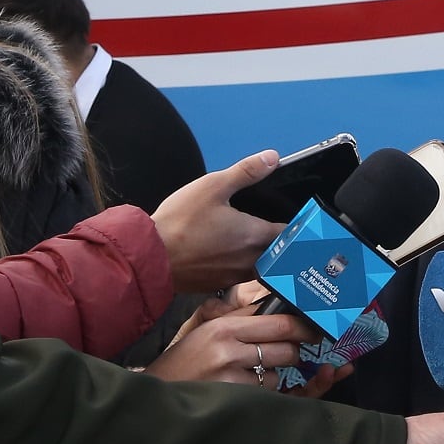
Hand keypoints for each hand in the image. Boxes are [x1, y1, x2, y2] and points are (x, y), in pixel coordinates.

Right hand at [147, 300, 322, 385]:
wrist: (153, 394)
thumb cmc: (184, 361)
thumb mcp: (208, 331)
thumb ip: (242, 319)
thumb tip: (280, 309)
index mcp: (224, 327)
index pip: (280, 323)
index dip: (304, 327)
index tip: (313, 330)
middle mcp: (228, 350)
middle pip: (286, 349)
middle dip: (292, 352)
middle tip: (283, 354)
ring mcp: (230, 378)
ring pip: (276, 374)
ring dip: (270, 376)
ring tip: (244, 375)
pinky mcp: (231, 401)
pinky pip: (263, 395)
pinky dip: (259, 394)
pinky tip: (238, 390)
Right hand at [151, 150, 285, 292]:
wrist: (148, 257)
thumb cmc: (179, 222)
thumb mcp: (213, 186)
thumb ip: (246, 172)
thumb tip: (272, 158)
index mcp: (255, 236)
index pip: (289, 234)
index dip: (294, 226)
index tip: (295, 220)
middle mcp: (251, 261)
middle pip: (277, 253)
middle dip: (280, 243)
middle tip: (276, 231)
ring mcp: (233, 277)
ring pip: (259, 267)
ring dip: (261, 257)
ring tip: (252, 242)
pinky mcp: (216, 285)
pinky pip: (238, 276)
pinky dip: (238, 266)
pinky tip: (227, 255)